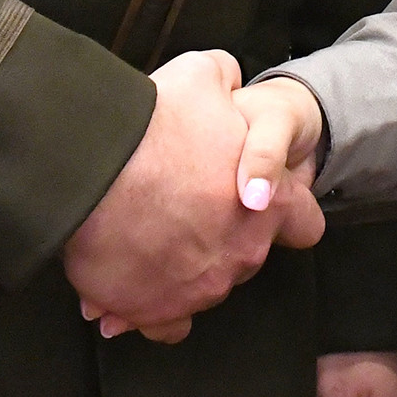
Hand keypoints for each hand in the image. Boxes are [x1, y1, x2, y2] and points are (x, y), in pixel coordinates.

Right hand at [64, 50, 325, 342]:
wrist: (91, 170)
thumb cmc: (153, 124)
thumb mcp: (201, 75)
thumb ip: (225, 78)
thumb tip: (226, 79)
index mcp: (271, 202)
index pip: (305, 224)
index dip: (285, 212)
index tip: (258, 204)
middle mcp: (245, 252)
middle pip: (249, 254)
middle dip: (225, 237)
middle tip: (187, 211)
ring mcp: (202, 289)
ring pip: (205, 286)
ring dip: (185, 267)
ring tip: (148, 241)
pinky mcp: (157, 311)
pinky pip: (166, 322)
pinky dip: (154, 308)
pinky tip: (135, 288)